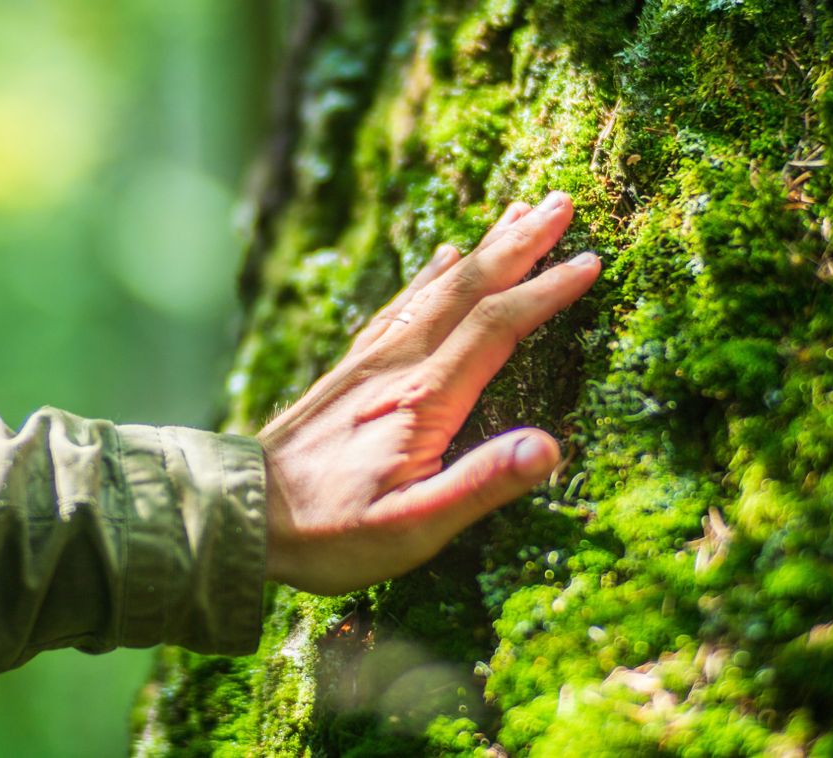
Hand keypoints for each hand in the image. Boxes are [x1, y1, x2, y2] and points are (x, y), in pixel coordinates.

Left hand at [258, 191, 599, 594]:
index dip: (546, 292)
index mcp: (423, 398)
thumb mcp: (413, 527)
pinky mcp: (350, 370)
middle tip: (562, 201)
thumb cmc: (330, 532)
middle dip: (519, 244)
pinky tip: (441, 258)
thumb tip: (550, 448)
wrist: (241, 512)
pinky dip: (428, 276)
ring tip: (516, 213)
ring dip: (482, 250)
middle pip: (468, 289)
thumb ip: (481, 485)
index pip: (498, 327)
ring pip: (436, 289)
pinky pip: (398, 306)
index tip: (591, 260)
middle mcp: (397, 365)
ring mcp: (370, 362)